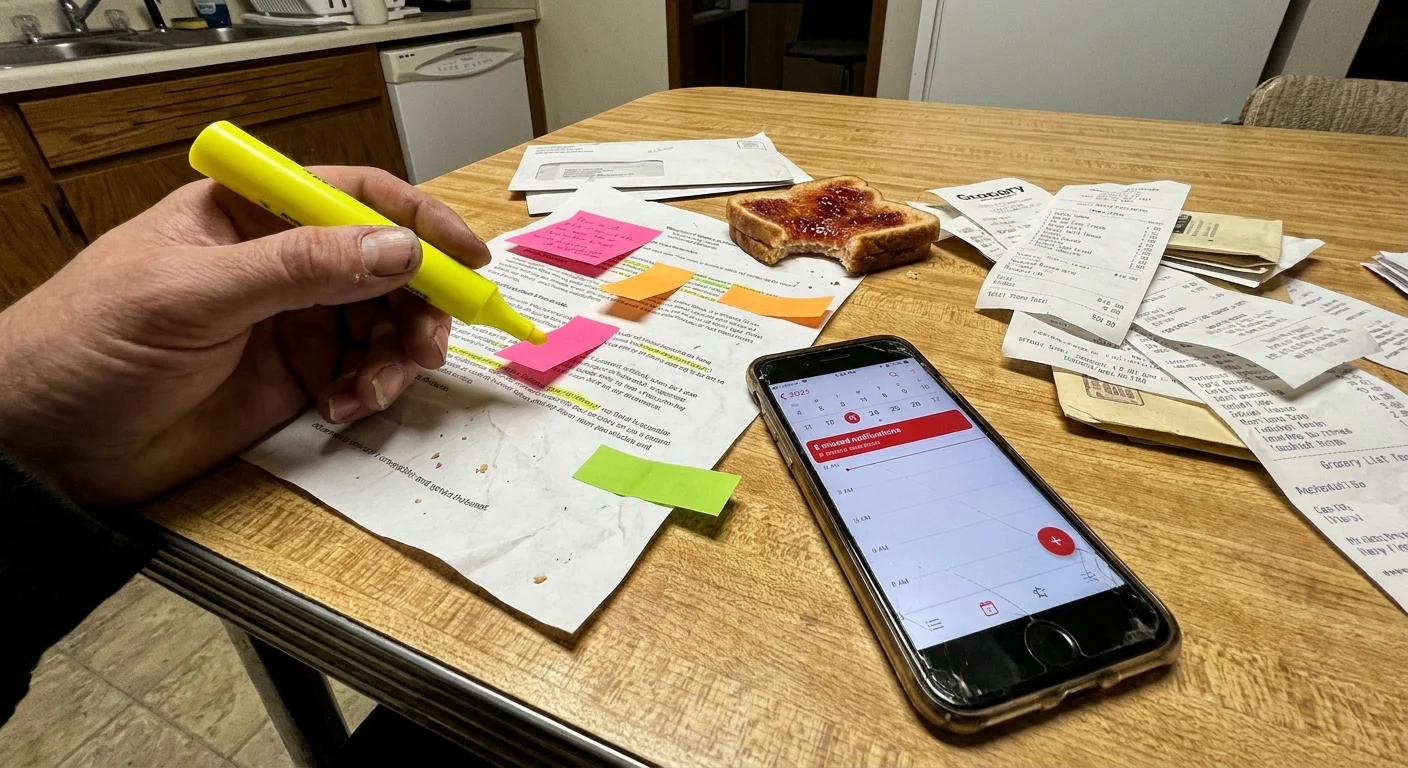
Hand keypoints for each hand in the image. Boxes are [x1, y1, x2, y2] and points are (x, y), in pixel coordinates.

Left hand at [0, 167, 489, 504]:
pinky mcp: (294, 378)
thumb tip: (398, 249)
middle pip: (385, 266)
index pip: (354, 198)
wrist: (48, 445)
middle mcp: (279, 264)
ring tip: (377, 385)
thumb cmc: (88, 344)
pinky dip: (370, 391)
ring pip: (383, 324)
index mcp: (249, 215)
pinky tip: (343, 407)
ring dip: (398, 355)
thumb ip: (299, 268)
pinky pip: (362, 374)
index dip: (418, 222)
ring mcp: (290, 322)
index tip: (467, 257)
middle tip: (431, 341)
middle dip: (419, 302)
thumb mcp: (193, 295)